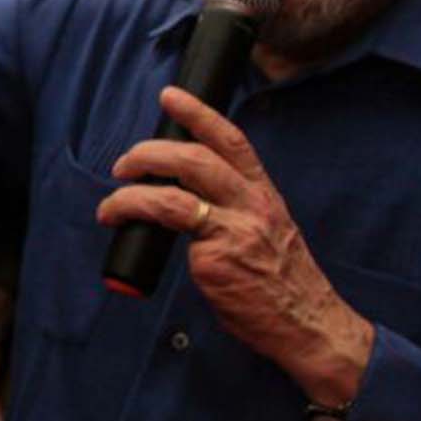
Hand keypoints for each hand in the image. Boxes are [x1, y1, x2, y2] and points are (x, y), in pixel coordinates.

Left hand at [99, 87, 372, 404]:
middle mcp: (251, 206)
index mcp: (263, 194)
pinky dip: (150, 233)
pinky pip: (176, 239)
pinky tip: (139, 242)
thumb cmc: (282, 281)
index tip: (170, 96)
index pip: (231, 140)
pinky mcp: (217, 261)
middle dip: (149, 153)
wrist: (308, 324)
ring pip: (173, 196)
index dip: (198, 113)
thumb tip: (184, 196)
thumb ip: (233, 208)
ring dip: (131, 195)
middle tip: (123, 163)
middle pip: (194, 160)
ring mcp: (235, 232)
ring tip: (111, 205)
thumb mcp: (268, 230)